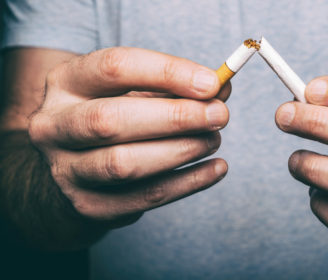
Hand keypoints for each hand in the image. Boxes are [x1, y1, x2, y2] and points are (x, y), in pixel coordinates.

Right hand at [29, 47, 229, 227]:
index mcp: (66, 83)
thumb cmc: (116, 118)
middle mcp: (54, 126)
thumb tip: (222, 87)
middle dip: (176, 117)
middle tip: (219, 115)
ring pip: (125, 164)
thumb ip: (175, 87)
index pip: (114, 68)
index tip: (212, 83)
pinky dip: (189, 183)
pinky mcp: (89, 205)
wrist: (77, 167)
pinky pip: (145, 196)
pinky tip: (216, 168)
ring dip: (181, 150)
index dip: (168, 72)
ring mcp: (66, 170)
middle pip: (111, 120)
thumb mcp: (137, 93)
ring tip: (213, 140)